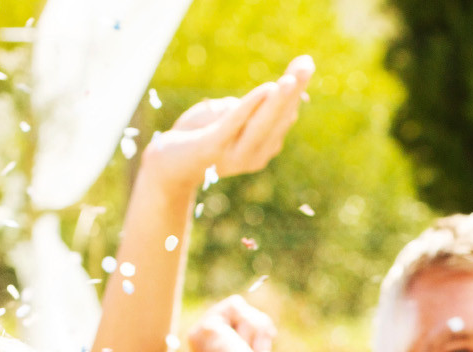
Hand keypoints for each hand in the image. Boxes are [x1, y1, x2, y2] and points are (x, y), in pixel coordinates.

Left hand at [138, 56, 314, 195]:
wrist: (165, 167)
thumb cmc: (196, 136)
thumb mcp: (223, 116)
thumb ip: (244, 108)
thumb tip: (266, 93)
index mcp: (262, 147)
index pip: (284, 115)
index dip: (296, 90)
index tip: (306, 63)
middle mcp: (255, 154)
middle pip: (279, 118)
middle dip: (293, 89)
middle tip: (307, 64)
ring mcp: (235, 154)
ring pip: (261, 123)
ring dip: (277, 100)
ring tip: (290, 79)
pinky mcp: (212, 147)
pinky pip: (234, 124)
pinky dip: (251, 106)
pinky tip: (265, 90)